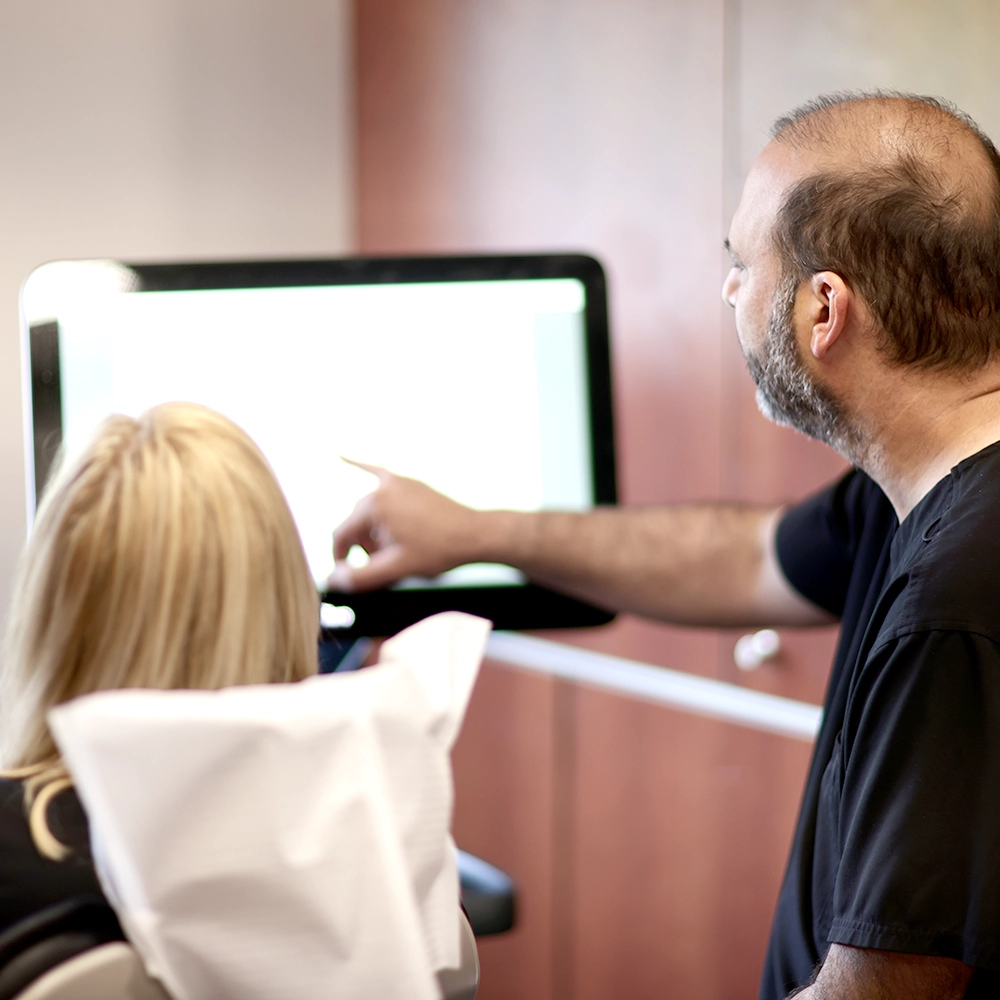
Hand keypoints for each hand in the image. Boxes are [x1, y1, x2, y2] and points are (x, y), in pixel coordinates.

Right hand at [328, 461, 480, 591]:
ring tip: (396, 549)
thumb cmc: (439, 551)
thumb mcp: (397, 568)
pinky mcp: (410, 484)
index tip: (348, 576)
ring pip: (370, 510)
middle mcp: (382, 488)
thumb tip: (333, 579)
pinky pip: (380, 474)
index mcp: (374, 506)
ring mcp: (398, 483)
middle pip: (356, 523)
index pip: (341, 535)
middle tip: (386, 565)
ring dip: (374, 531)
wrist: (475, 534)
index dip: (341, 558)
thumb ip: (361, 577)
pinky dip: (361, 467)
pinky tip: (342, 455)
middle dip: (364, 546)